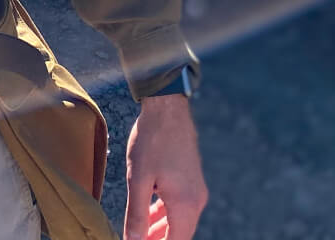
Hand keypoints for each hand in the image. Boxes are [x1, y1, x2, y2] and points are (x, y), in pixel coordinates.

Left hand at [123, 95, 207, 239]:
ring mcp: (196, 189)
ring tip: (140, 234)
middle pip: (179, 234)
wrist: (167, 107)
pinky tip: (150, 214)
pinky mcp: (191, 179)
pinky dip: (165, 214)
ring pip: (179, 220)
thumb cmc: (151, 139)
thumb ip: (137, 214)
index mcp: (186, 205)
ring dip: (160, 229)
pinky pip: (180, 206)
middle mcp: (196, 200)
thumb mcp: (138, 178)